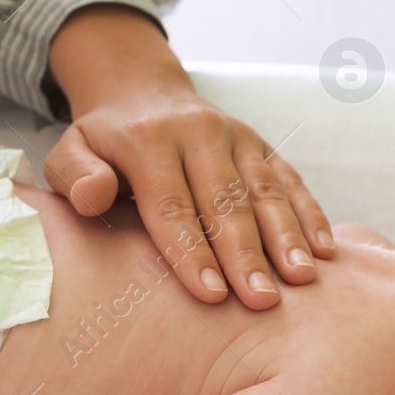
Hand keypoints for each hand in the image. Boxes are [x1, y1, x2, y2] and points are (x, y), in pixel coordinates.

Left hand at [43, 4, 335, 310]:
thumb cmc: (103, 144)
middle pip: (226, 201)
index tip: (210, 294)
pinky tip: (325, 251)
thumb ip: (74, 175)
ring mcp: (237, 137)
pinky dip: (310, 215)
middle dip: (246, 254)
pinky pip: (290, 182)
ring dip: (286, 237)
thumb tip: (93, 196)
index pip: (172, 203)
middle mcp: (199, 133)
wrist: (141, 93)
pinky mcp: (263, 146)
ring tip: (301, 280)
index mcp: (148, 140)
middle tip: (261, 301)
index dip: (192, 251)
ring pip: (265, 191)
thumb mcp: (69, 151)